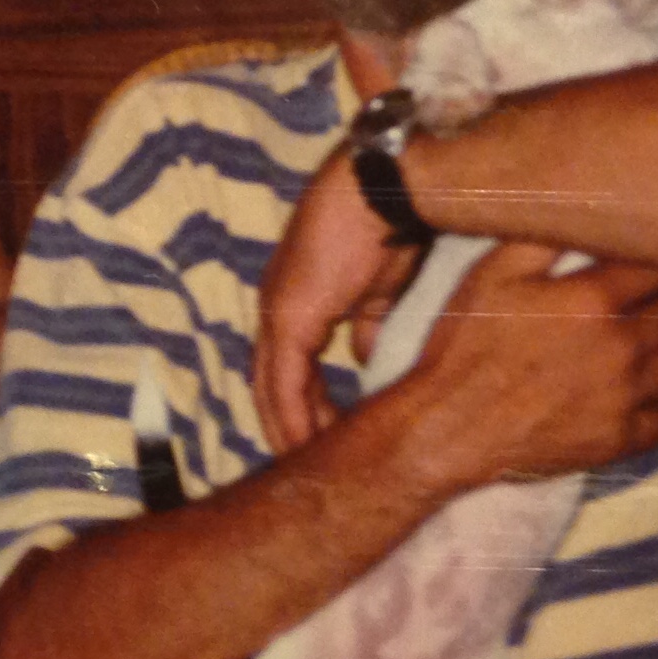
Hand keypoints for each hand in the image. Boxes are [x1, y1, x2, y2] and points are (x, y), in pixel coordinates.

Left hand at [257, 147, 404, 452]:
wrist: (384, 190)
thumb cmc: (387, 228)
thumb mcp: (378, 292)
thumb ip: (367, 328)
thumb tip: (366, 361)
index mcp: (295, 302)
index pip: (289, 369)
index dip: (303, 407)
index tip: (323, 441)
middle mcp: (274, 309)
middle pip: (270, 386)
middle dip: (290, 428)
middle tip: (311, 469)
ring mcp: (276, 313)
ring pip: (270, 390)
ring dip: (289, 431)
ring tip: (310, 469)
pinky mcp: (287, 318)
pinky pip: (284, 383)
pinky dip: (293, 418)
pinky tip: (309, 447)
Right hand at [390, 251, 657, 490]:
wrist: (446, 428)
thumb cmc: (464, 346)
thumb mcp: (492, 275)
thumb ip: (544, 239)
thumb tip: (582, 212)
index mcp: (592, 300)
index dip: (652, 264)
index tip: (635, 268)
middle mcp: (620, 347)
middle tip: (633, 307)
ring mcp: (623, 398)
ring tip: (630, 351)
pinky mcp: (617, 441)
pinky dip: (650, 407)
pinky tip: (623, 397)